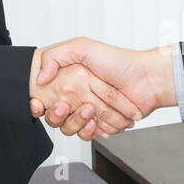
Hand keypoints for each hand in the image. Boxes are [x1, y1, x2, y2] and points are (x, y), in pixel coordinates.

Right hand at [28, 45, 144, 138]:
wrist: (146, 80)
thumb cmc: (118, 61)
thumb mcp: (82, 47)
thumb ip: (55, 56)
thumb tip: (40, 77)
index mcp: (70, 79)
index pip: (44, 97)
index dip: (37, 103)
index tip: (38, 104)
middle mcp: (78, 96)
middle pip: (54, 115)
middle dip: (57, 114)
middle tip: (66, 106)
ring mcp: (89, 112)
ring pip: (69, 128)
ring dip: (77, 122)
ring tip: (89, 111)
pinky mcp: (101, 125)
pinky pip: (88, 135)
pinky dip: (92, 131)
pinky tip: (96, 123)